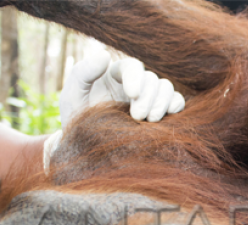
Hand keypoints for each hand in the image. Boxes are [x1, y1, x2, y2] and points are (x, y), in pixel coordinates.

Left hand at [60, 50, 184, 124]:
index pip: (133, 66)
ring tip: (151, 120)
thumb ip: (83, 72)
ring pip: (166, 88)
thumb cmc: (76, 120)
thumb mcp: (71, 95)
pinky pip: (176, 102)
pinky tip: (166, 117)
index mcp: (115, 74)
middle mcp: (135, 83)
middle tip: (137, 116)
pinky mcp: (159, 113)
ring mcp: (148, 98)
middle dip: (148, 97)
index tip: (132, 94)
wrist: (86, 147)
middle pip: (152, 79)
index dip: (136, 78)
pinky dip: (176, 106)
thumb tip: (105, 55)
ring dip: (162, 102)